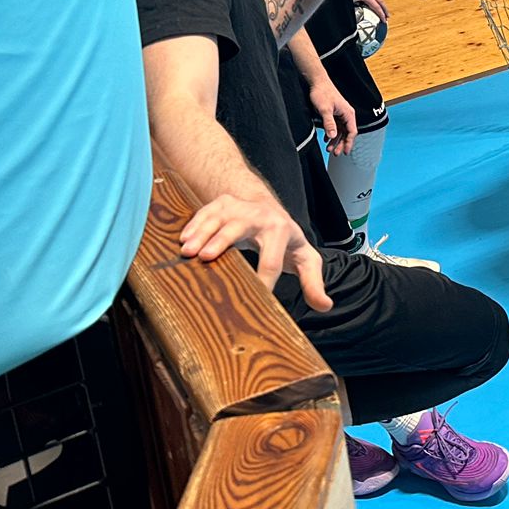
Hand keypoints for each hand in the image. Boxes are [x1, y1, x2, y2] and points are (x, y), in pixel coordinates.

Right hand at [179, 193, 332, 310]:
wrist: (267, 207)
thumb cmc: (285, 239)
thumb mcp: (304, 259)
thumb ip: (314, 283)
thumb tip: (325, 306)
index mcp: (282, 232)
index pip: (272, 260)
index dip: (263, 278)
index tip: (253, 296)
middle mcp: (260, 216)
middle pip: (240, 227)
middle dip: (223, 241)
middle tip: (206, 258)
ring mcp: (240, 206)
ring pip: (220, 217)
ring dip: (203, 232)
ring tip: (188, 250)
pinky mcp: (223, 202)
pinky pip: (206, 210)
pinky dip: (194, 224)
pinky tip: (183, 239)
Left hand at [307, 76, 356, 152]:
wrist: (317, 82)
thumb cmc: (323, 92)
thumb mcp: (325, 109)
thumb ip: (329, 123)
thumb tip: (333, 136)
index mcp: (348, 113)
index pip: (352, 131)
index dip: (349, 143)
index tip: (345, 151)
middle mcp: (346, 114)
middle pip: (347, 133)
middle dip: (341, 144)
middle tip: (336, 153)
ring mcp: (340, 114)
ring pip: (340, 131)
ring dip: (335, 140)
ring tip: (329, 148)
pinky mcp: (334, 113)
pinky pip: (335, 127)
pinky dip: (331, 134)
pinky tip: (326, 139)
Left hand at [348, 0, 389, 20]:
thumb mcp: (351, 1)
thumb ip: (356, 7)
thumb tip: (356, 14)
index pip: (377, 7)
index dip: (381, 14)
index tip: (384, 20)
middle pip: (381, 1)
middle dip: (385, 9)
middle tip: (387, 16)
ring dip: (380, 4)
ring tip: (380, 10)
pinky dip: (375, 1)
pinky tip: (372, 4)